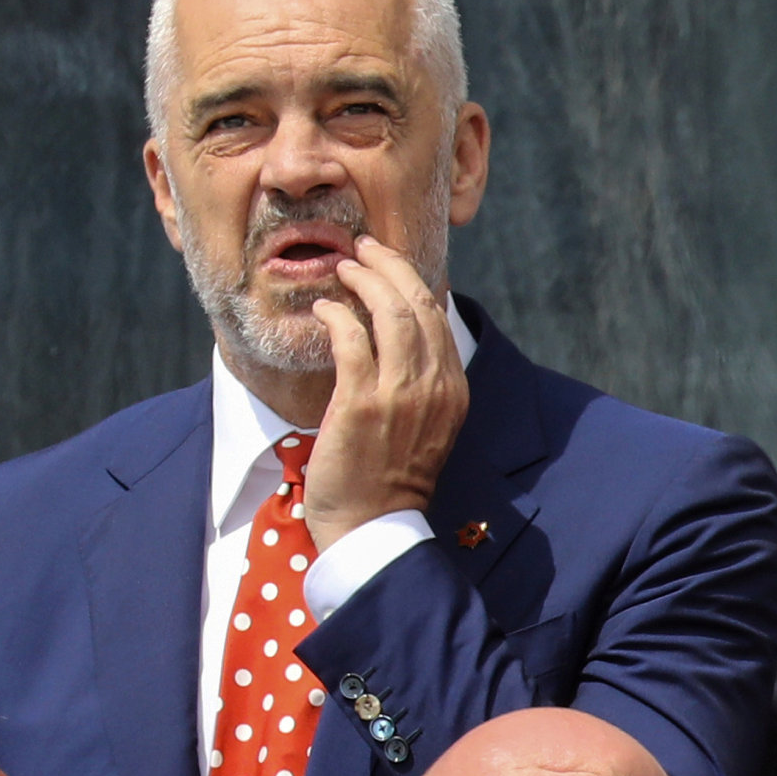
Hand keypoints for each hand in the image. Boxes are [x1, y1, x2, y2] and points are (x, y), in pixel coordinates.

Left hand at [300, 238, 469, 550]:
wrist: (375, 527)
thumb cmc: (390, 480)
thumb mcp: (424, 426)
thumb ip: (420, 383)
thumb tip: (399, 338)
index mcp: (453, 391)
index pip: (438, 317)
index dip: (411, 280)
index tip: (386, 263)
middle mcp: (435, 388)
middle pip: (418, 304)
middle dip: (389, 266)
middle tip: (363, 248)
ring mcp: (401, 395)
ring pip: (390, 313)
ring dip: (364, 280)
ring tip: (342, 266)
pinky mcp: (362, 404)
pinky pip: (352, 340)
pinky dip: (336, 315)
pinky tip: (323, 309)